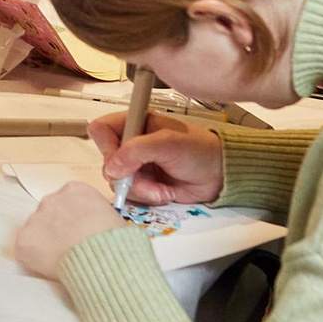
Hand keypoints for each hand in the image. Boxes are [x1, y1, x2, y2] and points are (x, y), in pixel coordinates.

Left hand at [14, 183, 128, 278]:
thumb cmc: (112, 242)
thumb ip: (95, 216)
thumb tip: (92, 229)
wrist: (100, 255)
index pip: (66, 202)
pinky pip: (25, 250)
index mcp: (75, 190)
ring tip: (63, 260)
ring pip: (35, 232)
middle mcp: (52, 199)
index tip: (76, 231)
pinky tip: (51, 266)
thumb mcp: (111, 218)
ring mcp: (35, 218)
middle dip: (55, 230)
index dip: (71, 220)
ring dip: (44, 244)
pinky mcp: (24, 239)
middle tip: (68, 248)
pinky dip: (34, 259)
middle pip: (48, 215)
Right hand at [88, 110, 224, 205]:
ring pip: (118, 182)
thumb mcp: (168, 143)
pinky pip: (131, 195)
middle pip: (107, 161)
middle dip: (127, 176)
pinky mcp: (144, 184)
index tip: (121, 161)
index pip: (102, 131)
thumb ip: (137, 151)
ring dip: (140, 190)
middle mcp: (132, 144)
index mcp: (136, 124)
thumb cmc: (199, 150)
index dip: (107, 147)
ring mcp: (137, 166)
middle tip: (145, 181)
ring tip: (162, 189)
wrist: (220, 174)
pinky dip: (147, 197)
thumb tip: (112, 168)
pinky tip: (164, 193)